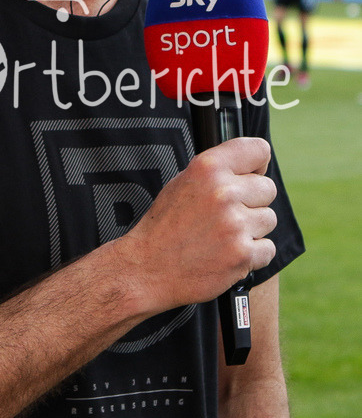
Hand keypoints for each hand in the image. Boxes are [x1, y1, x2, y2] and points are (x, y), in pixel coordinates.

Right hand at [119, 138, 276, 314]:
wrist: (147, 267)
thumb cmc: (165, 225)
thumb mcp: (183, 182)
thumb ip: (218, 170)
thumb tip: (256, 167)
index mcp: (207, 167)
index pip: (259, 149)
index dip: (257, 165)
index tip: (250, 175)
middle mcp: (223, 192)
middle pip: (268, 188)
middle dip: (252, 202)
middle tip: (226, 215)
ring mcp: (235, 224)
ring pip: (269, 219)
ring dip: (252, 229)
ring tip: (223, 236)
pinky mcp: (242, 254)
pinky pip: (268, 249)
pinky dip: (252, 255)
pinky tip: (227, 254)